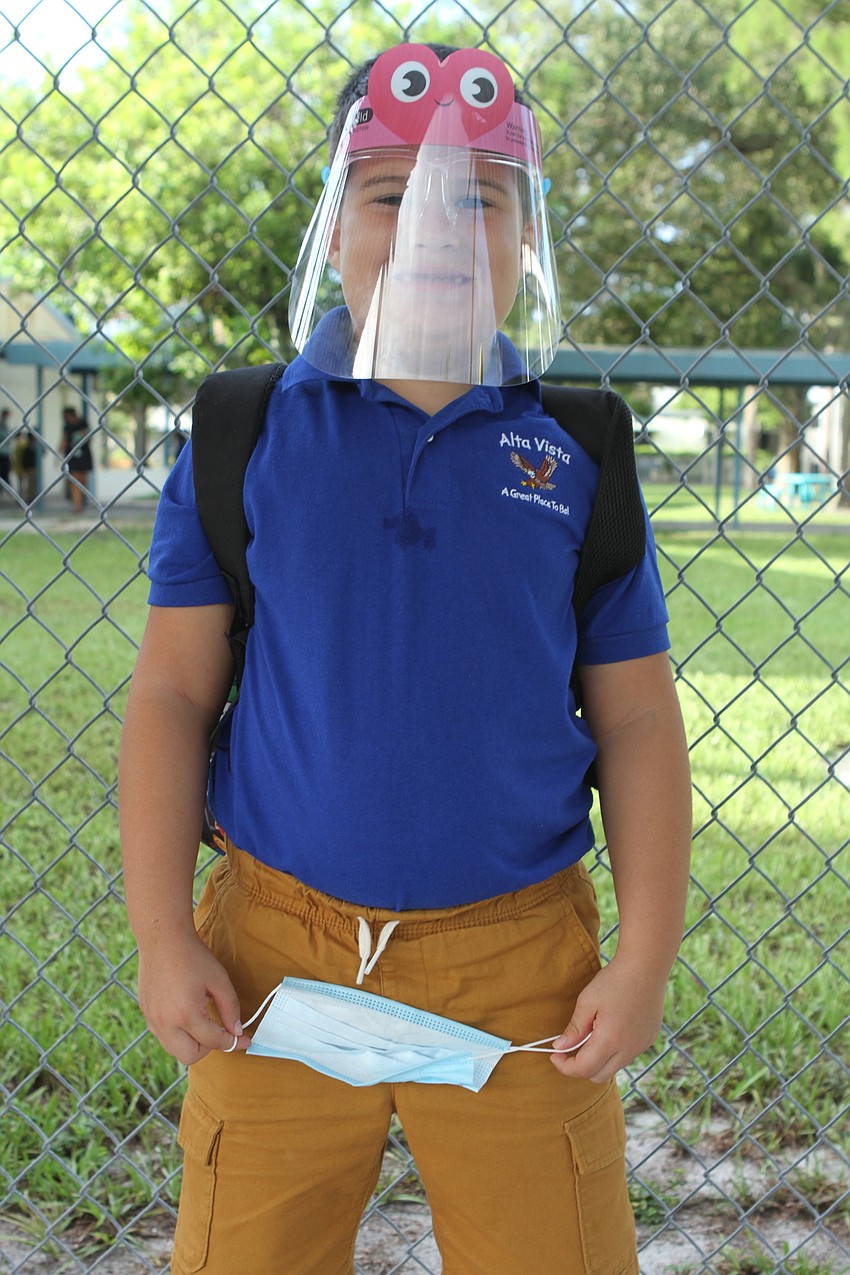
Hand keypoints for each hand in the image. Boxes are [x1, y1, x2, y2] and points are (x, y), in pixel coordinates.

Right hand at [137, 931, 250, 1064]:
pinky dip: (177, 1035)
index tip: (244, 1041)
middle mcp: (165, 1022)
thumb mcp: (219, 980)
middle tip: (219, 1031)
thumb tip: (236, 1031)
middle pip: (190, 1057)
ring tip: (203, 1023)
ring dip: (191, 1043)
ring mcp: (152, 1019)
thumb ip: (230, 1008)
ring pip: (173, 1050)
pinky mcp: (146, 1013)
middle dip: (208, 1048)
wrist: (162, 939)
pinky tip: (186, 1016)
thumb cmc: (193, 956)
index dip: (233, 1043)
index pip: (213, 1041)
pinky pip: (163, 1036)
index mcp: (186, 1014)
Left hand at [550, 955, 667, 1084]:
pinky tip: (611, 1028)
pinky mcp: (649, 1039)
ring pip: (614, 1066)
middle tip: (570, 1047)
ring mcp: (641, 1046)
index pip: (583, 1069)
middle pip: (599, 1076)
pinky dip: (615, 1050)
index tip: (555, 1054)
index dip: (565, 1066)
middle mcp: (629, 1049)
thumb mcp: (587, 1001)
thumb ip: (574, 1029)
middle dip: (581, 1066)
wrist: (647, 966)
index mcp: (610, 1041)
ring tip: (592, 1032)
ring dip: (599, 1058)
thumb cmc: (615, 980)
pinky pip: (627, 1055)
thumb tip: (560, 1047)